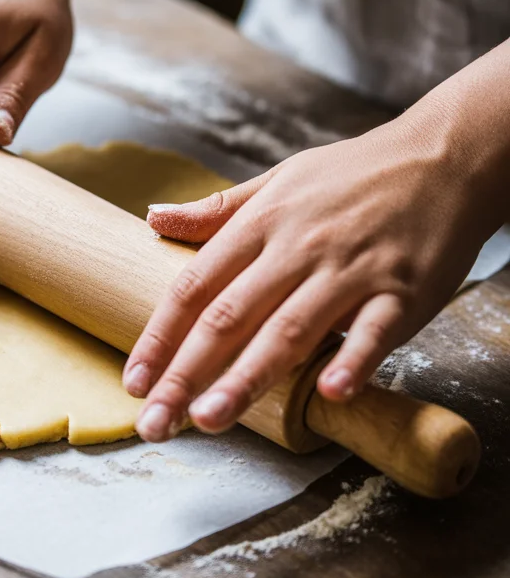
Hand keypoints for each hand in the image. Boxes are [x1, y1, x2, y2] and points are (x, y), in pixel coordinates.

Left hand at [123, 107, 498, 440]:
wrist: (443, 157)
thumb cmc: (354, 174)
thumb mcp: (278, 180)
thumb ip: (216, 210)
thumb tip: (153, 218)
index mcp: (262, 223)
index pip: (195, 287)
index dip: (160, 336)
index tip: (134, 380)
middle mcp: (298, 248)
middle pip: (230, 316)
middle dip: (186, 373)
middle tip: (156, 421)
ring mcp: (351, 270)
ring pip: (290, 329)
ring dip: (247, 376)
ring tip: (210, 418)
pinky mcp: (403, 290)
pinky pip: (375, 330)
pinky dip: (354, 360)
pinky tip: (329, 392)